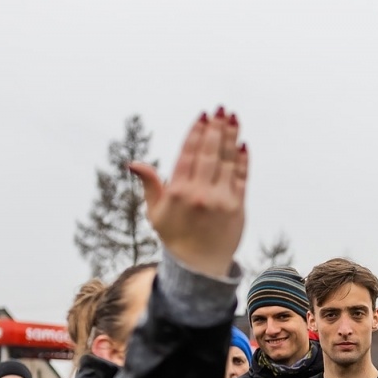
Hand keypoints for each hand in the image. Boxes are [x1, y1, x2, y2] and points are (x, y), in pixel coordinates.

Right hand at [128, 107, 246, 278]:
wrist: (198, 268)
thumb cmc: (175, 236)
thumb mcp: (155, 212)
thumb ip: (150, 185)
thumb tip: (134, 164)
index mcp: (178, 191)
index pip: (188, 154)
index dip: (197, 133)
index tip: (203, 116)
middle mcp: (200, 193)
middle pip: (210, 153)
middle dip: (216, 129)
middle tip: (221, 110)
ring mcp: (221, 200)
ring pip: (227, 162)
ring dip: (231, 138)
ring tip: (233, 119)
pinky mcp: (237, 208)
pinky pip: (242, 179)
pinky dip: (242, 162)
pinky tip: (242, 145)